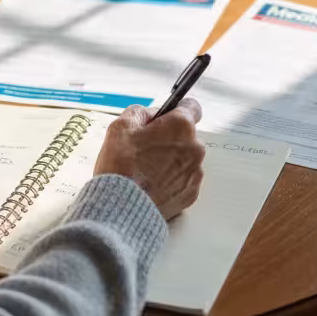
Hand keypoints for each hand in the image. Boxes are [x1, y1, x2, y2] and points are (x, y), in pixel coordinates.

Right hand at [93, 100, 205, 219]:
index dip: (176, 110)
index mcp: (181, 127)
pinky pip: (183, 180)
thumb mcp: (121, 126)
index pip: (192, 107)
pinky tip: (152, 185)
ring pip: (184, 159)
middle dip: (168, 139)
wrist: (122, 208)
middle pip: (185, 136)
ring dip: (170, 161)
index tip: (166, 118)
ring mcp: (195, 173)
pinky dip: (170, 181)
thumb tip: (151, 114)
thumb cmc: (121, 166)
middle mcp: (195, 148)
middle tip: (144, 150)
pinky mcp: (191, 194)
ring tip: (145, 171)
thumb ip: (140, 112)